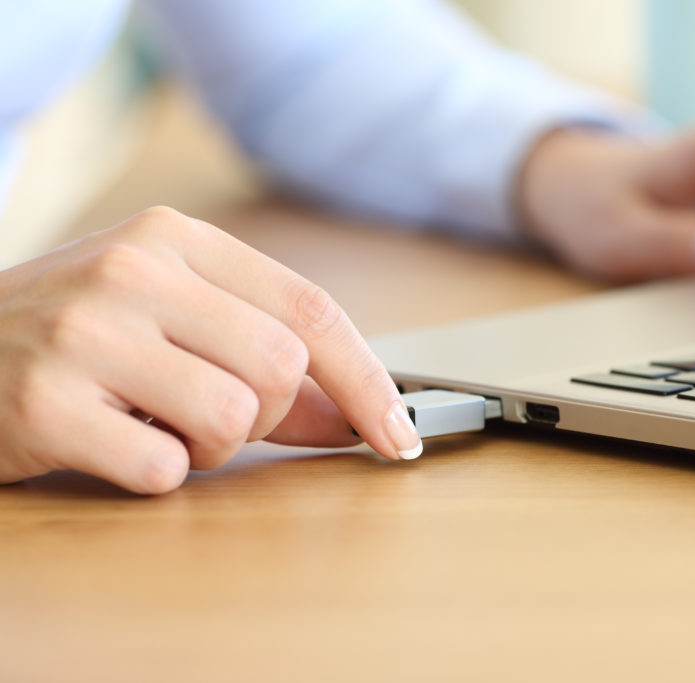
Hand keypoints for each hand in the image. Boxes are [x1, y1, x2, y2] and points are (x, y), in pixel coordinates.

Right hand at [0, 207, 421, 493]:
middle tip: (210, 412)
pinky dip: (155, 472)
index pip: (313, 309)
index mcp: (177, 238)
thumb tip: (361, 416)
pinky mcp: (44, 401)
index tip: (399, 434)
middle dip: (269, 415)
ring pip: (234, 419)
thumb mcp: (171, 323)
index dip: (369, 380)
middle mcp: (134, 268)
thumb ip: (268, 362)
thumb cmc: (76, 337)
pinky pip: (165, 468)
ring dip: (209, 446)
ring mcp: (86, 332)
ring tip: (153, 421)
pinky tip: (110, 441)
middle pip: (283, 368)